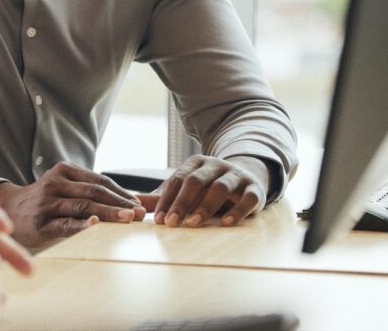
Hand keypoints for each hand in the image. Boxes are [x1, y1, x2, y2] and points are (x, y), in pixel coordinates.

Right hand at [0, 161, 147, 248]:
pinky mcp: (41, 222)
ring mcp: (47, 201)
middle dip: (119, 203)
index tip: (140, 205)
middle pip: (94, 192)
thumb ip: (98, 194)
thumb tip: (143, 201)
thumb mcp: (68, 190)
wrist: (9, 210)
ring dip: (107, 213)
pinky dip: (80, 224)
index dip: (122, 193)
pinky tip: (93, 224)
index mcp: (65, 170)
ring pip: (82, 206)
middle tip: (139, 213)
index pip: (100, 181)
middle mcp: (56, 182)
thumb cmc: (48, 202)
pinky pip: (64, 223)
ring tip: (126, 219)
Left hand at [152, 155, 269, 227]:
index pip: (178, 179)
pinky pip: (248, 198)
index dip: (167, 199)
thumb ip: (162, 197)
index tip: (159, 220)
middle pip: (196, 181)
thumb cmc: (209, 189)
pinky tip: (226, 223)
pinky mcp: (254, 189)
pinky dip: (237, 211)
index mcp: (196, 163)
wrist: (247, 179)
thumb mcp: (187, 189)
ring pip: (220, 187)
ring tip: (193, 224)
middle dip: (182, 202)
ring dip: (206, 206)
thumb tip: (133, 204)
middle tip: (172, 224)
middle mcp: (216, 166)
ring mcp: (236, 176)